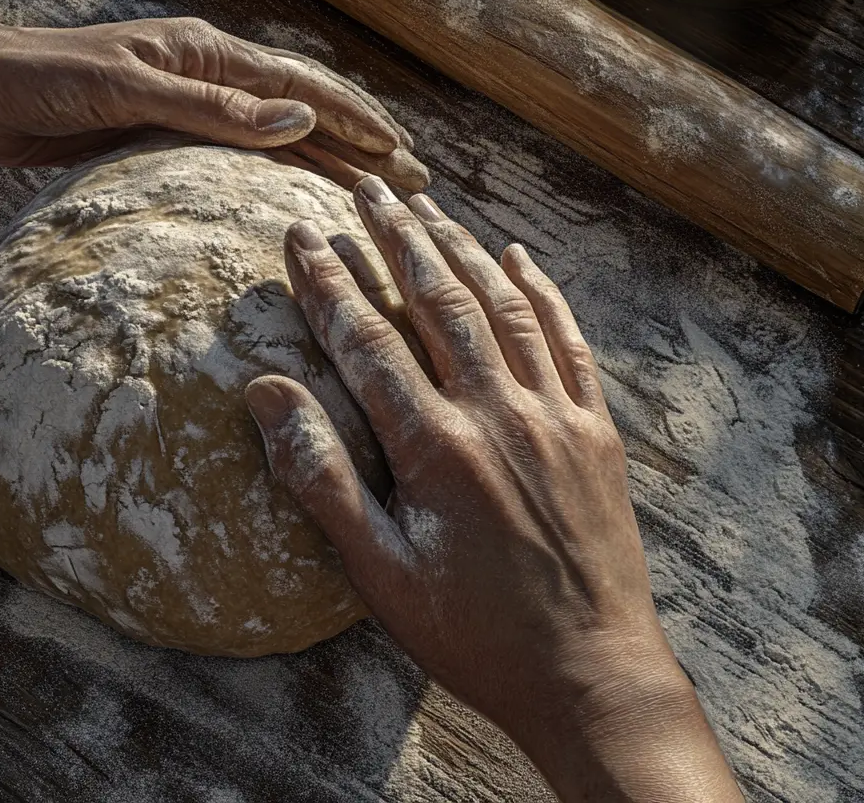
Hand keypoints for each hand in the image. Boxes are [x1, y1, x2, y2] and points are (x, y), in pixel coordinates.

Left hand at [0, 19, 427, 190]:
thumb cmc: (45, 80)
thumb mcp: (130, 91)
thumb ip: (215, 107)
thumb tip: (302, 115)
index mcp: (205, 52)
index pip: (302, 85)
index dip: (357, 119)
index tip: (402, 153)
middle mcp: (206, 75)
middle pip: (301, 111)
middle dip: (359, 145)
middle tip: (412, 183)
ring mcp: (186, 105)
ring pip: (274, 136)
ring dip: (325, 163)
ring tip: (370, 193)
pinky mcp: (161, 135)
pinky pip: (235, 158)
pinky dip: (273, 175)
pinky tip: (293, 199)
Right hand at [244, 177, 742, 801]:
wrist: (591, 675)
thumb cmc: (473, 634)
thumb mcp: (379, 574)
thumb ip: (321, 479)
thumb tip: (267, 396)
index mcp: (436, 448)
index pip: (368, 341)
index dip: (329, 282)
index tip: (300, 233)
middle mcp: (499, 414)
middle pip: (437, 302)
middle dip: (395, 238)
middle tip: (364, 189)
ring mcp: (556, 417)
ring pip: (501, 307)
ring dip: (460, 249)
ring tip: (424, 206)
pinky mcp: (596, 432)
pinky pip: (568, 340)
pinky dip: (541, 291)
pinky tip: (519, 257)